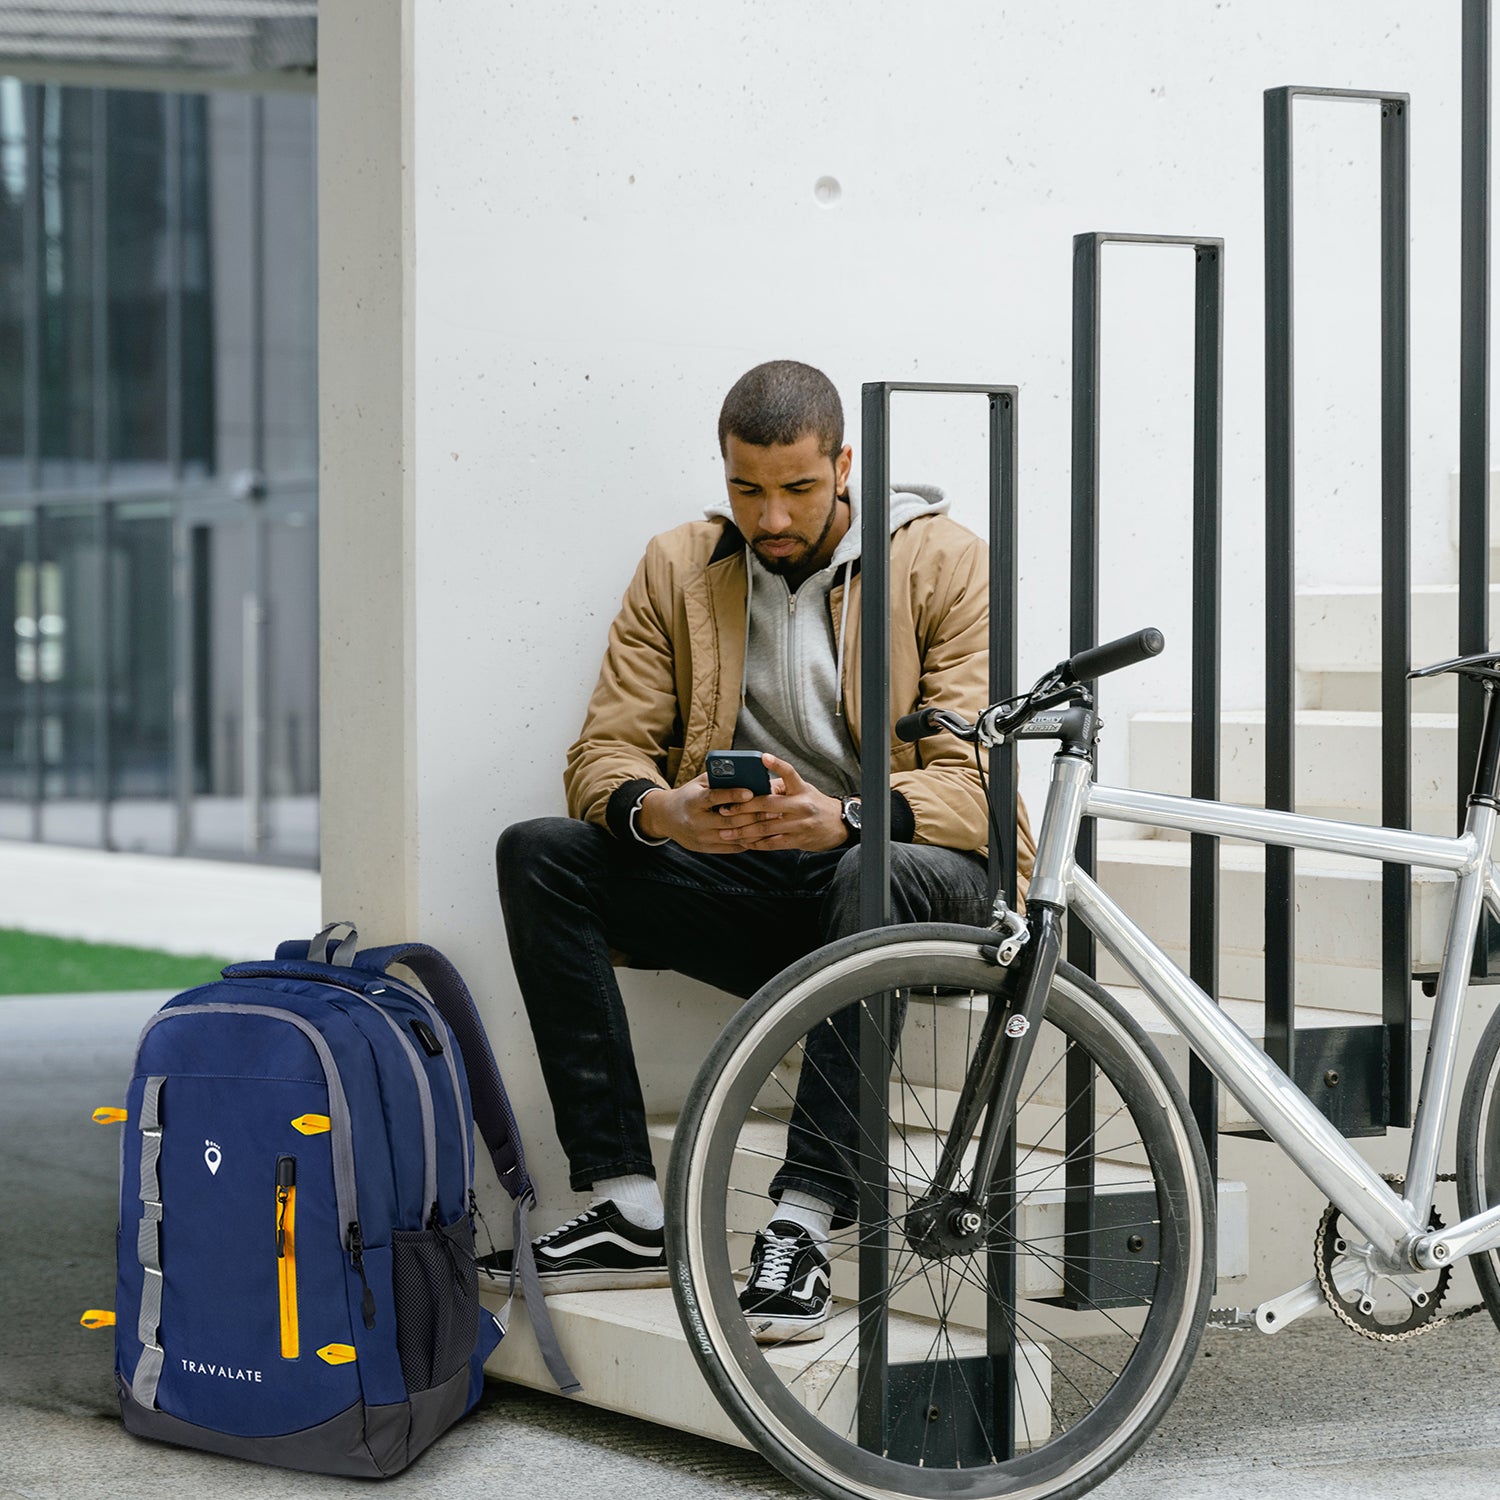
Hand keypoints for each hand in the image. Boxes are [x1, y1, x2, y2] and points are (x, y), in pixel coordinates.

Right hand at [635, 773, 766, 853]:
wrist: (666, 817)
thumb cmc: (689, 795)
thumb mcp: (698, 783)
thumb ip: (718, 778)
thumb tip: (745, 772)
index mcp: (693, 801)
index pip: (714, 798)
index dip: (733, 795)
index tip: (751, 792)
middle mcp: (696, 821)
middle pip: (728, 820)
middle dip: (752, 815)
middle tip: (773, 808)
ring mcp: (701, 838)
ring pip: (732, 836)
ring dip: (754, 830)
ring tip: (772, 822)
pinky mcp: (705, 849)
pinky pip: (731, 847)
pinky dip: (747, 841)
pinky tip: (762, 834)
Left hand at [705, 754, 848, 852]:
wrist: (838, 824)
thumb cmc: (813, 803)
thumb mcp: (802, 790)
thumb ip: (780, 788)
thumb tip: (752, 786)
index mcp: (801, 788)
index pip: (789, 772)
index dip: (776, 764)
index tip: (763, 757)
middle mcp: (801, 805)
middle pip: (766, 804)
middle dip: (742, 808)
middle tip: (724, 810)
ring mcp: (799, 824)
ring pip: (765, 827)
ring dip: (743, 830)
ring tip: (726, 831)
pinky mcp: (797, 840)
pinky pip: (771, 843)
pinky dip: (755, 843)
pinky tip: (743, 842)